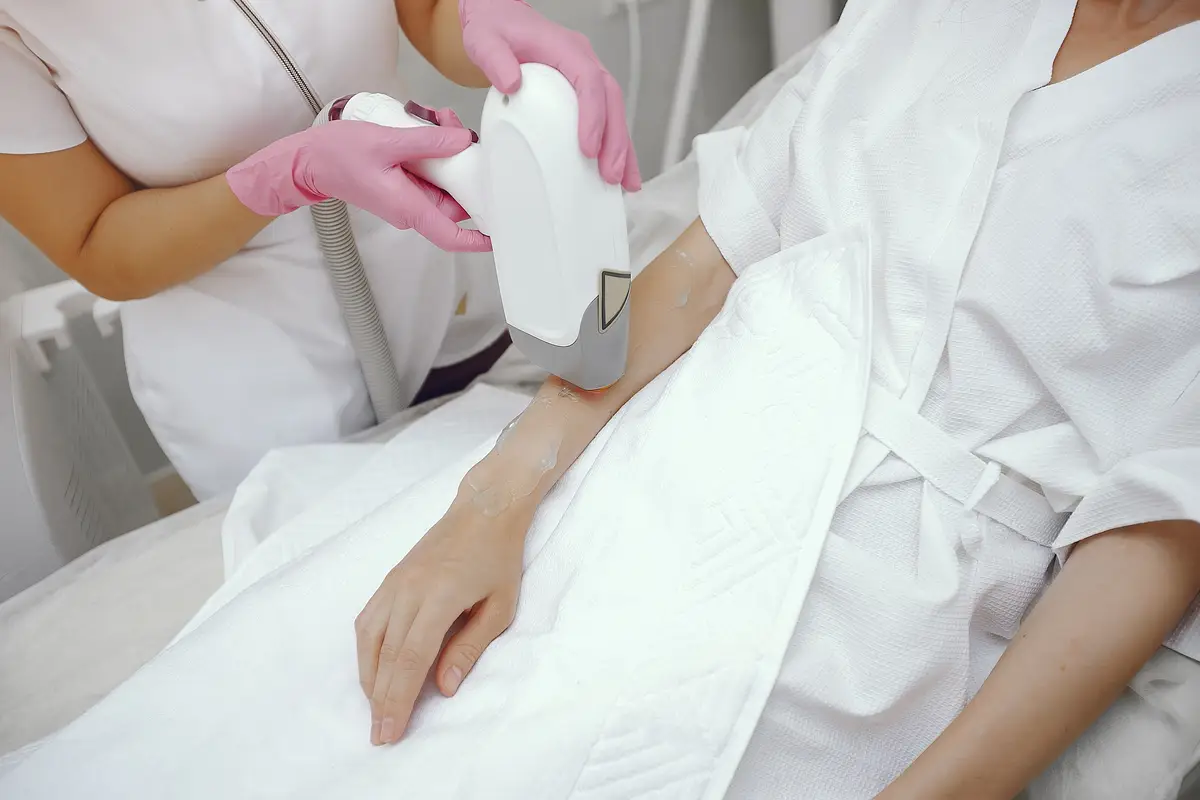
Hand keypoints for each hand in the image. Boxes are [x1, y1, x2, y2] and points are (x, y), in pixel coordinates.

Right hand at [225, 113, 489, 251]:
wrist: (308, 160)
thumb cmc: (339, 155)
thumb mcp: (386, 142)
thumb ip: (427, 142)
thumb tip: (463, 141)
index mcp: (409, 208)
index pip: (451, 236)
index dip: (479, 239)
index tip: (502, 234)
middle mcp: (412, 208)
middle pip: (455, 201)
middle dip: (467, 169)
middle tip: (465, 134)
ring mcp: (407, 197)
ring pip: (444, 182)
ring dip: (450, 153)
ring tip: (443, 120)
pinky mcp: (402, 184)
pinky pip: (429, 172)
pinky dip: (434, 150)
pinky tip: (432, 124)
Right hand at [354, 497, 529, 744]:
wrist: (484, 509)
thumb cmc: (499, 558)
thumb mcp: (500, 606)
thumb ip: (470, 647)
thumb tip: (443, 687)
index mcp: (439, 596)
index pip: (411, 658)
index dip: (398, 699)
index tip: (390, 731)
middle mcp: (409, 590)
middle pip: (386, 655)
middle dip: (380, 700)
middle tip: (379, 735)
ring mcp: (395, 582)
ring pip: (369, 638)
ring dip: (369, 678)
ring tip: (376, 709)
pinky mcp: (390, 579)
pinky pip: (368, 620)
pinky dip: (366, 651)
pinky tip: (373, 671)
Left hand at [458, 0, 641, 190]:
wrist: (499, 18)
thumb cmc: (495, 28)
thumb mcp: (485, 40)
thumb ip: (495, 59)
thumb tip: (512, 83)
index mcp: (565, 49)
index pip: (590, 82)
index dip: (593, 116)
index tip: (588, 149)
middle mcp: (583, 61)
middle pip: (611, 101)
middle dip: (616, 141)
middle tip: (612, 175)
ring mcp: (587, 76)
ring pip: (615, 112)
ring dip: (622, 149)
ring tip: (625, 183)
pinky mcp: (583, 92)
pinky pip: (605, 117)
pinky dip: (612, 145)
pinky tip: (615, 171)